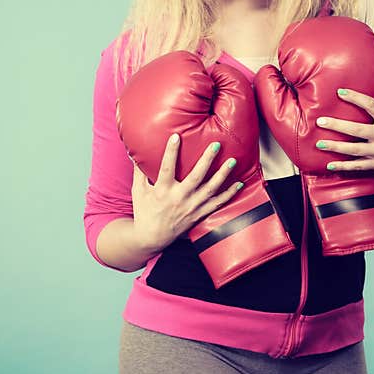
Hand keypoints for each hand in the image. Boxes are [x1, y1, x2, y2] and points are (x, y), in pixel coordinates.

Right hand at [130, 133, 242, 252]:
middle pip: (196, 177)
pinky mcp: (199, 214)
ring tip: (232, 161)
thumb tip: (134, 152)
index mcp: (162, 190)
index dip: (171, 152)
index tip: (176, 136)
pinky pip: (217, 204)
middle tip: (216, 145)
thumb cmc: (144, 211)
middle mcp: (178, 198)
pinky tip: (239, 184)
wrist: (151, 238)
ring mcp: (191, 207)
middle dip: (207, 160)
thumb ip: (138, 171)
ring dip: (223, 175)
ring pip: (210, 189)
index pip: (166, 168)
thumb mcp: (138, 191)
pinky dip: (229, 194)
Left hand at [315, 84, 373, 184]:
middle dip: (337, 125)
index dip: (356, 98)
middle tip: (320, 121)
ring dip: (335, 147)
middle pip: (357, 130)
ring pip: (354, 150)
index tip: (340, 92)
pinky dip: (343, 166)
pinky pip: (357, 166)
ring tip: (319, 142)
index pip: (371, 106)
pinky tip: (329, 165)